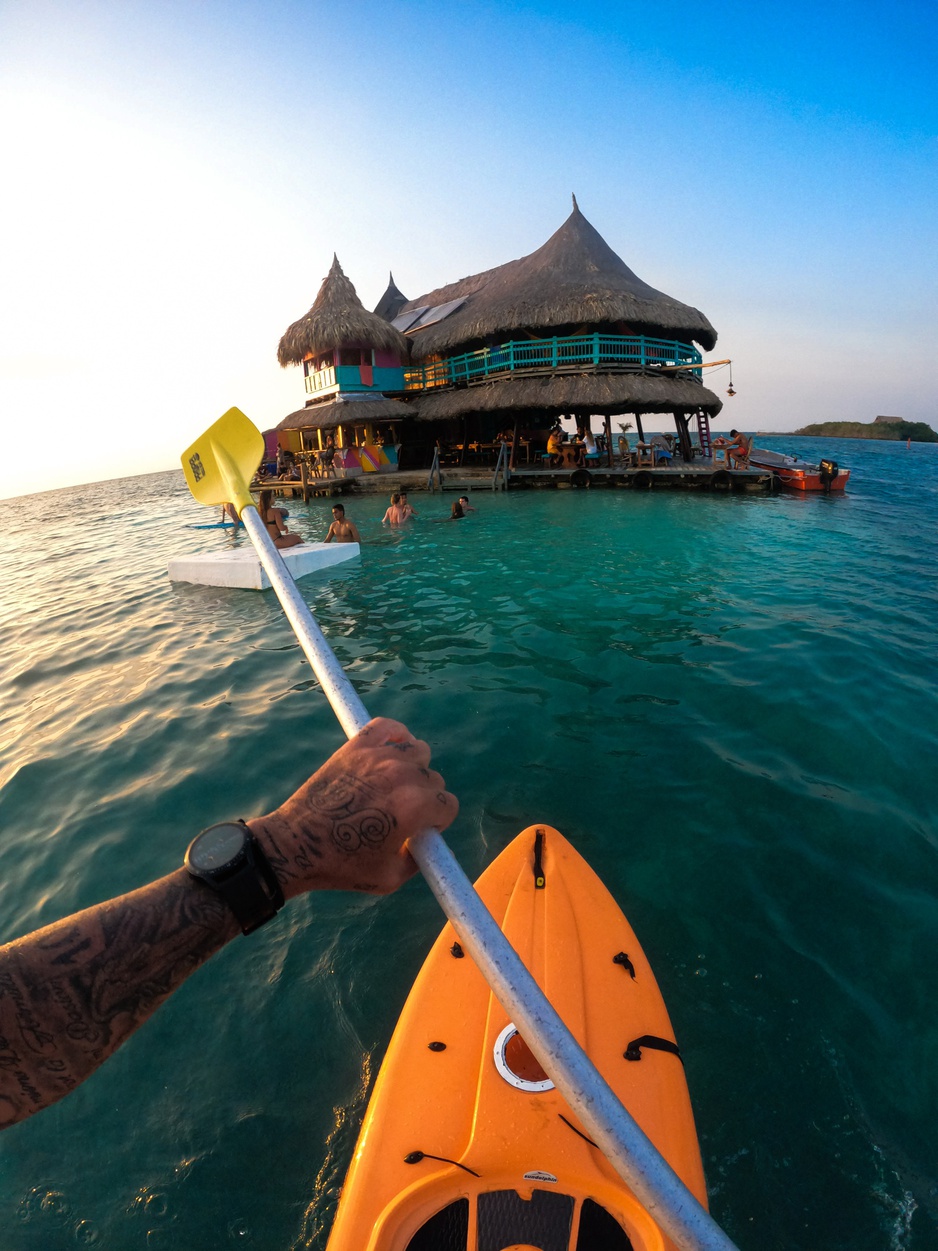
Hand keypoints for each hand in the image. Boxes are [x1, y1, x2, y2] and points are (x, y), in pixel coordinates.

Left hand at [248, 719, 456, 897]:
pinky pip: (387, 727)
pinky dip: (395, 734)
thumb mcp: (391, 878)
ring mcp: (378, 758)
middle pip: (434, 778)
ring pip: (417, 750)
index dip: (439, 820)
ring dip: (413, 767)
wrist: (297, 845)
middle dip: (425, 797)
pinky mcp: (356, 747)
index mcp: (414, 808)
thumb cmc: (343, 866)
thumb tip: (437, 847)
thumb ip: (420, 860)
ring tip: (395, 784)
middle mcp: (401, 777)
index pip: (448, 803)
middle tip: (404, 811)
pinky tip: (391, 749)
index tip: (423, 828)